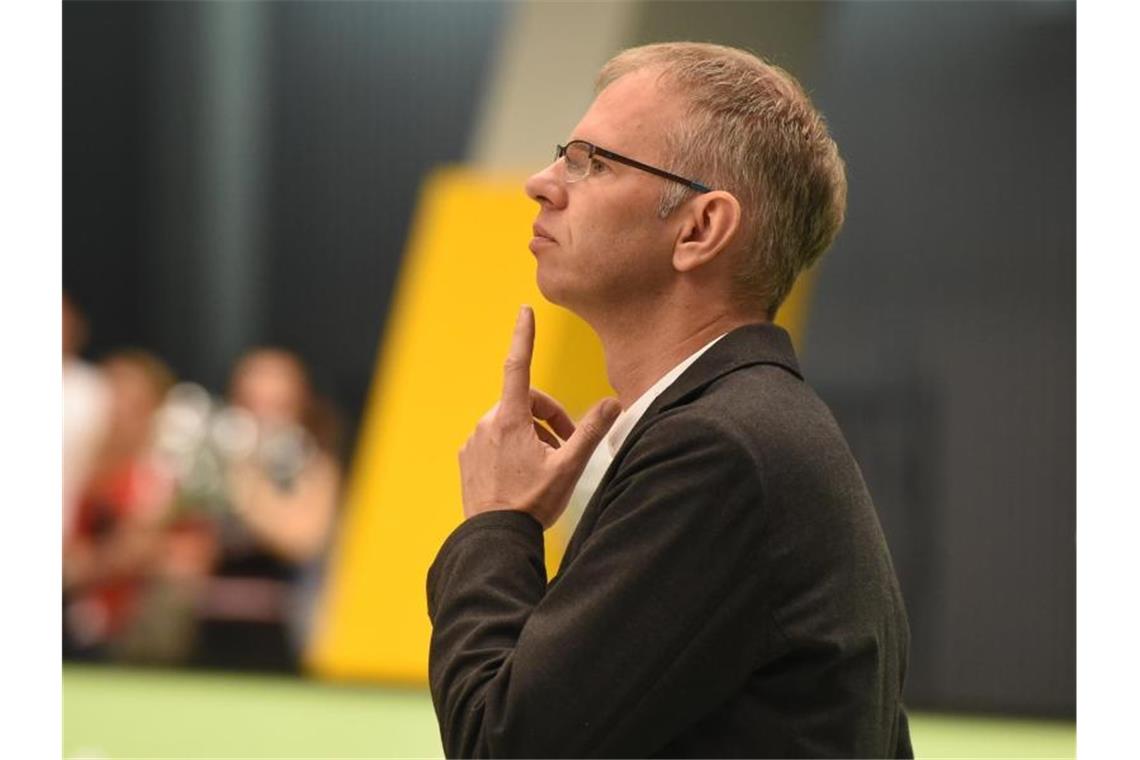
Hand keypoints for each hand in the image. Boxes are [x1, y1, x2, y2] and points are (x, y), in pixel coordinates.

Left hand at [459, 306, 620, 528]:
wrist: (494, 540)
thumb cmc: (532, 504)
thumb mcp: (569, 467)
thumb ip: (591, 432)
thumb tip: (613, 403)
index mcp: (510, 420)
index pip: (518, 366)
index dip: (524, 336)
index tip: (526, 311)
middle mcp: (487, 424)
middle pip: (525, 403)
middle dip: (550, 417)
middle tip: (569, 445)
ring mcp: (474, 442)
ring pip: (511, 423)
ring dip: (534, 435)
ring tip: (549, 466)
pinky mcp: (467, 459)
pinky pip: (494, 441)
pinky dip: (514, 448)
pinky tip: (525, 475)